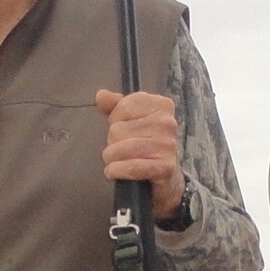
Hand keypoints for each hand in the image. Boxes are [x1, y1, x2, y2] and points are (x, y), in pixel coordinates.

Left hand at [94, 88, 185, 222]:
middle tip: (124, 148)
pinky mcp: (165, 167)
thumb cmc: (145, 142)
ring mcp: (167, 145)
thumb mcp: (131, 119)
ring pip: (120, 149)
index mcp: (161, 105)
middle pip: (118, 129)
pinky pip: (129, 167)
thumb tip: (101, 95)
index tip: (126, 127)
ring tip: (117, 161)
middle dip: (114, 141)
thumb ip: (115, 105)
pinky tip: (115, 171)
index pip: (123, 107)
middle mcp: (167, 123)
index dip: (116, 119)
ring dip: (112, 158)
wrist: (166, 174)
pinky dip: (116, 171)